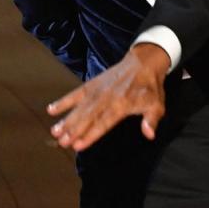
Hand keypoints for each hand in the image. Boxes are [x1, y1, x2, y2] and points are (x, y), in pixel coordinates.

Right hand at [47, 43, 170, 150]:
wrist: (144, 62)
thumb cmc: (150, 87)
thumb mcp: (157, 104)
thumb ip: (151, 120)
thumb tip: (149, 134)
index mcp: (122, 104)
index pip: (103, 123)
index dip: (90, 134)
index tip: (78, 145)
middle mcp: (107, 98)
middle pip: (88, 117)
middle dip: (74, 130)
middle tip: (61, 142)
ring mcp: (98, 90)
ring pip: (79, 107)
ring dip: (66, 119)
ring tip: (55, 131)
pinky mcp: (92, 84)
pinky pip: (76, 93)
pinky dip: (63, 101)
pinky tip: (51, 110)